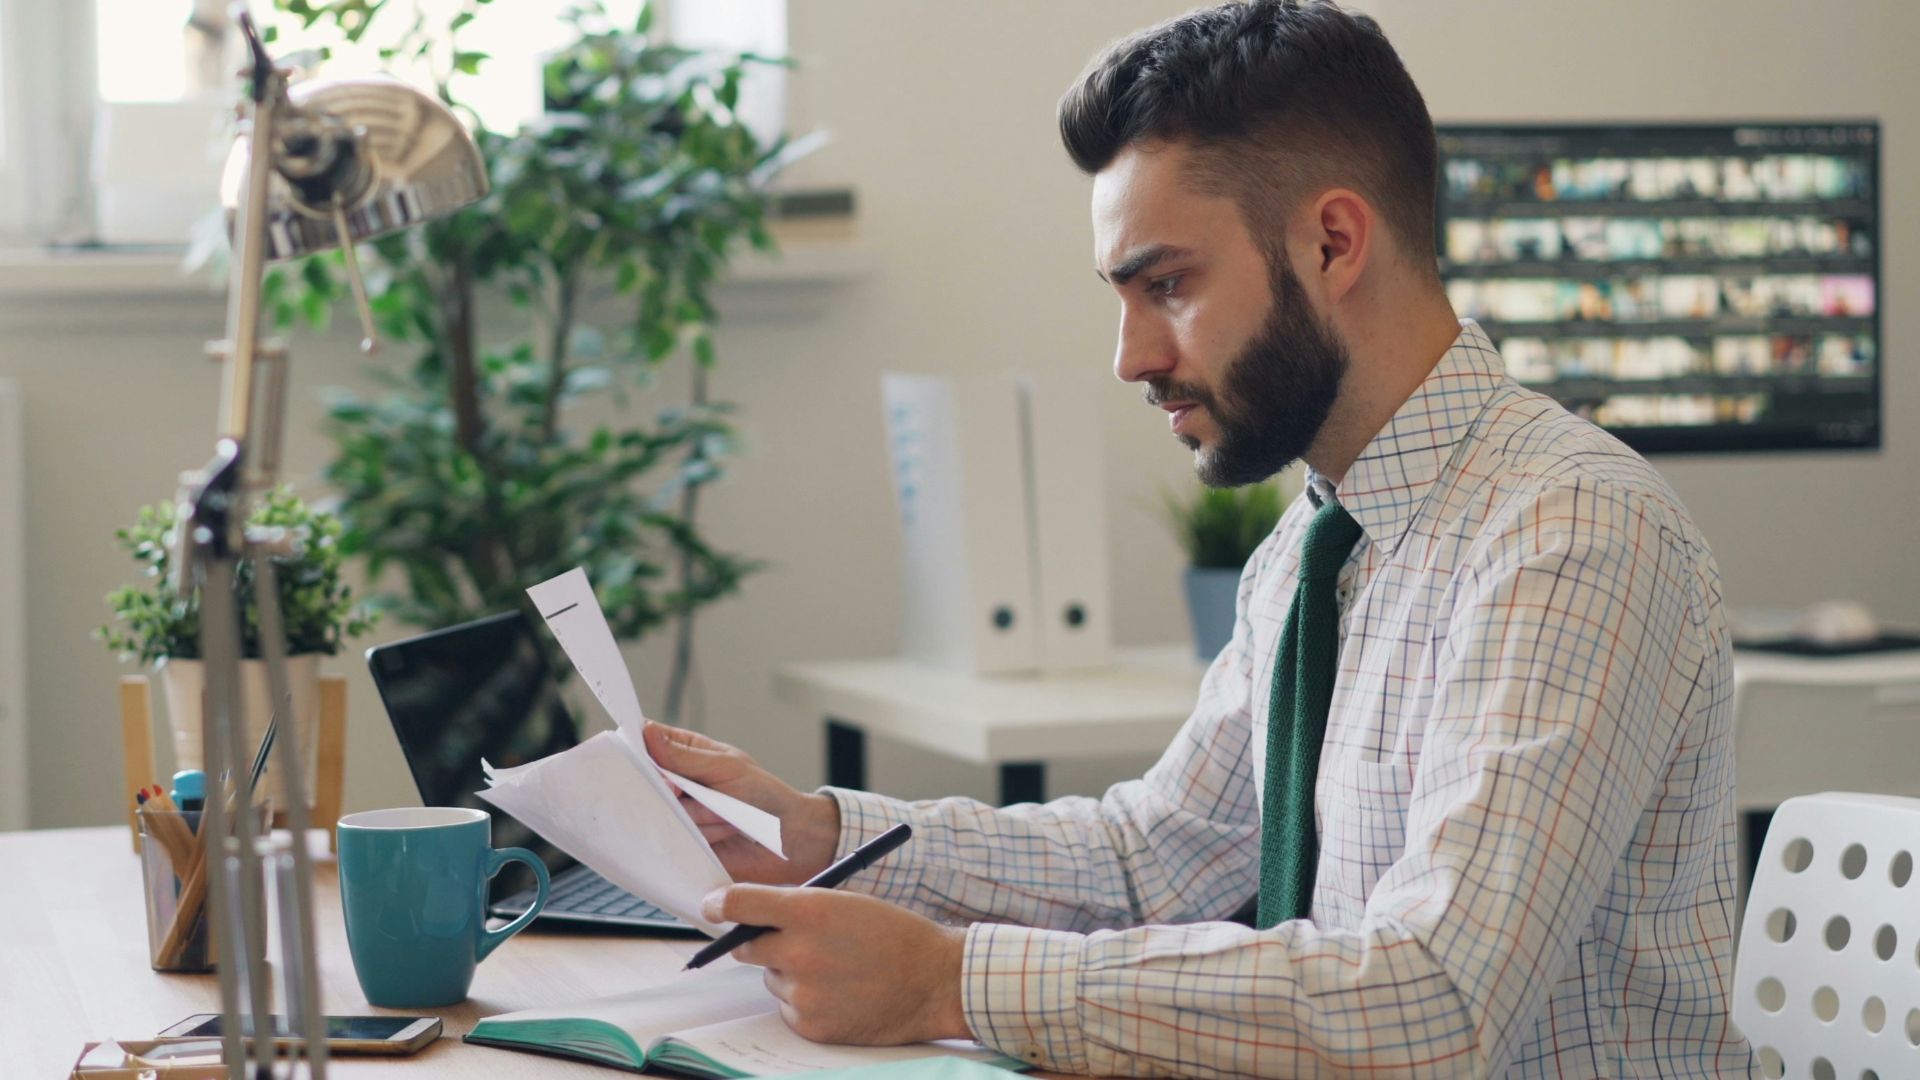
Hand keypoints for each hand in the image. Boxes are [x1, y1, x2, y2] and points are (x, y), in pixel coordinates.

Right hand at [644, 720, 840, 884]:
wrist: (788, 840)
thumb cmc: (764, 795)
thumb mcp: (726, 767)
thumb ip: (685, 756)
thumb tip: (648, 733)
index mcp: (687, 754)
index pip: (648, 742)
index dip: (637, 746)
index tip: (635, 753)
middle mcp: (677, 783)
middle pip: (646, 780)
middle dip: (671, 788)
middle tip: (689, 792)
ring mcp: (678, 814)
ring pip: (662, 811)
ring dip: (699, 815)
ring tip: (726, 815)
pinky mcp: (682, 843)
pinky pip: (672, 839)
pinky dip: (700, 836)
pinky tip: (723, 833)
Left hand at [703, 885, 969, 1045]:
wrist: (934, 981)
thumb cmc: (895, 935)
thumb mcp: (846, 902)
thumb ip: (798, 906)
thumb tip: (753, 915)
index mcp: (809, 910)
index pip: (740, 904)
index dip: (719, 904)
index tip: (712, 906)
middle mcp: (799, 952)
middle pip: (746, 946)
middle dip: (760, 941)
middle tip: (788, 940)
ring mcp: (803, 992)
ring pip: (772, 979)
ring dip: (790, 973)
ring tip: (836, 969)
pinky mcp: (810, 1024)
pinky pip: (789, 1008)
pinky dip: (806, 1000)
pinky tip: (840, 992)